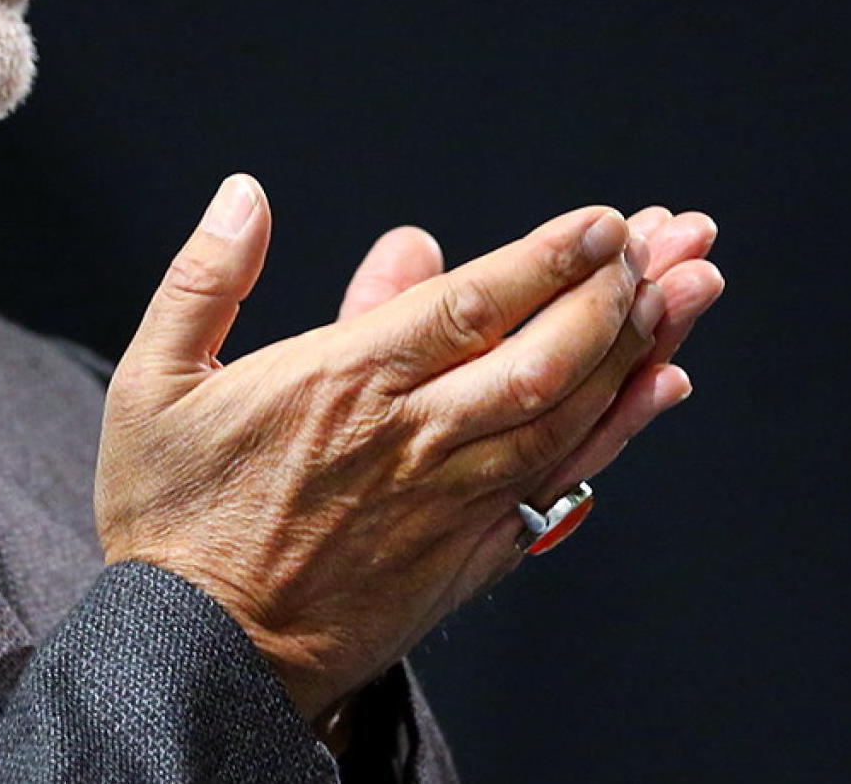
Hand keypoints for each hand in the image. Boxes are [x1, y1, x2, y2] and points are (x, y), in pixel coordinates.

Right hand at [95, 177, 686, 724]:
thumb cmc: (172, 518)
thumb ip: (206, 279)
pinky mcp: (470, 551)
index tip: (606, 220)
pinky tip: (665, 385)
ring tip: (694, 285)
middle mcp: (413, 438)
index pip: (470, 305)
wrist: (199, 656)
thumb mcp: (156, 382)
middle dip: (618, 289)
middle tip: (675, 235)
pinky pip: (564, 481)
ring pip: (568, 412)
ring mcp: (451, 499)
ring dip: (639, 345)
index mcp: (343, 383)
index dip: (548, 258)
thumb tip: (247, 195)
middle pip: (543, 354)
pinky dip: (621, 430)